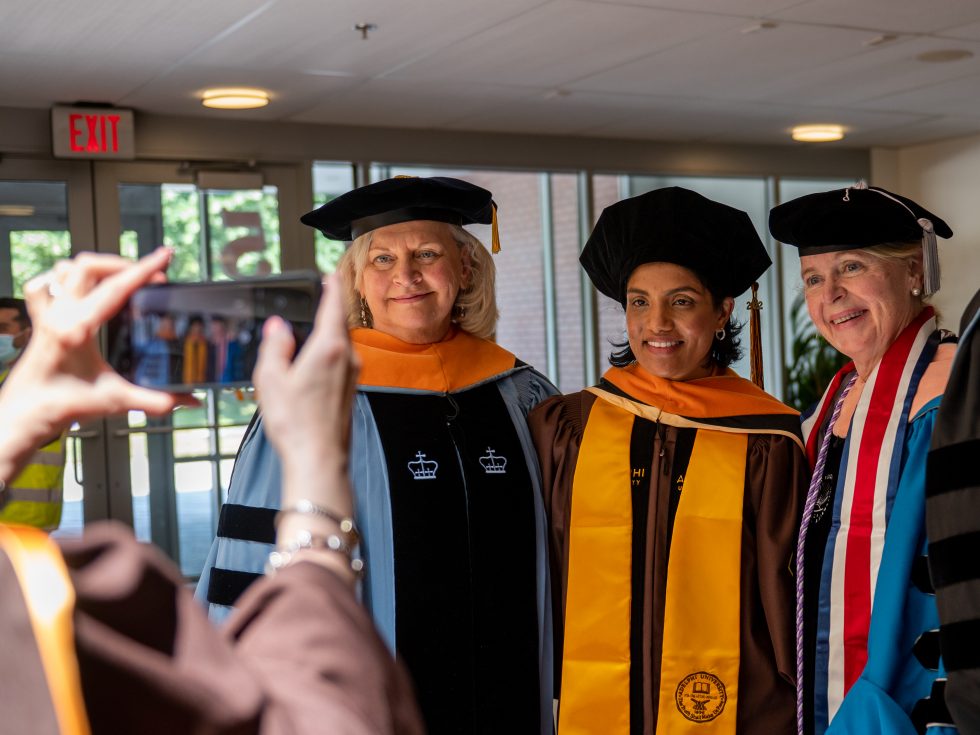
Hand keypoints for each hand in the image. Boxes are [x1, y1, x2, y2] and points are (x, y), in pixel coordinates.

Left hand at [0, 248, 194, 482]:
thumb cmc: (58, 406)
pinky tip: (80, 288)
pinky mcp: (41, 321)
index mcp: (76, 329)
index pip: (116, 287)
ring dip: (94, 267)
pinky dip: (63, 280)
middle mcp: (58, 315)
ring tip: (117, 276)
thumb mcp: (115, 401)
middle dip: (122, 263)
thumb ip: (156, 401)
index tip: (164, 256)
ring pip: (65, 269)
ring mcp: (46, 315)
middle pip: (89, 266)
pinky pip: (45, 286)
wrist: (24, 415)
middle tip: (146, 274)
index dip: (144, 269)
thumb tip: (188, 399)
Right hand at [252, 273, 358, 512]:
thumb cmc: (296, 423)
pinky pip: (341, 361)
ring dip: (327, 333)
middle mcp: (348, 358)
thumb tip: (278, 327)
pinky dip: (328, 353)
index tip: (331, 273)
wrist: (319, 459)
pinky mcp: (351, 391)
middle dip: (328, 309)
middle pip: (339, 323)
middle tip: (317, 297)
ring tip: (308, 330)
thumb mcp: (271, 379)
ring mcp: (353, 375)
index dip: (332, 286)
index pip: (334, 305)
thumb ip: (275, 346)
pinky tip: (311, 363)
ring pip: (341, 344)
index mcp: (330, 348)